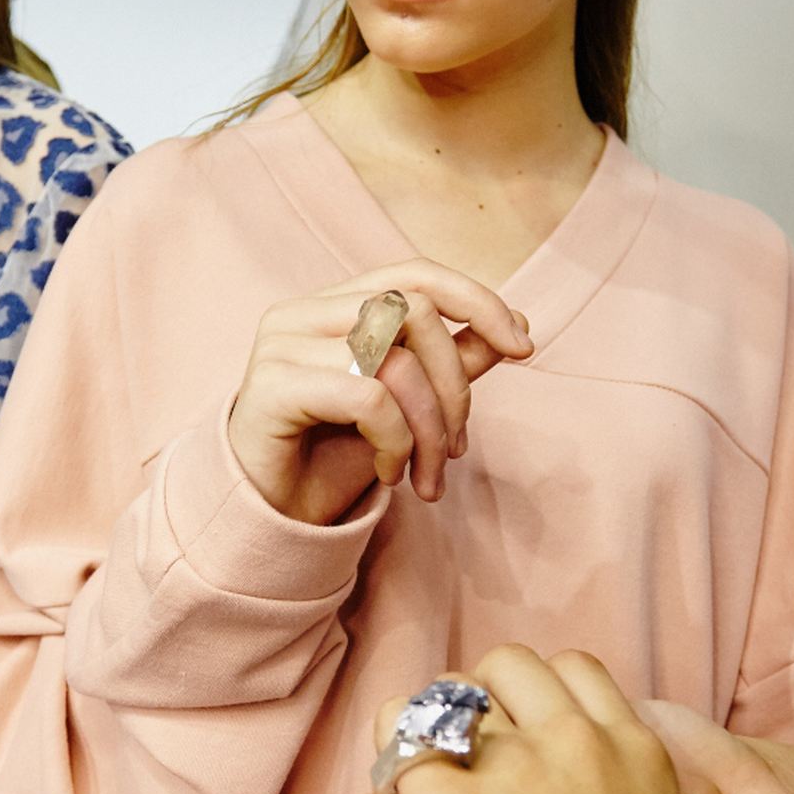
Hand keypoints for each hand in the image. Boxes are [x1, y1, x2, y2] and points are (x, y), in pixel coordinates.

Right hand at [225, 260, 531, 524]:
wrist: (269, 517)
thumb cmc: (331, 460)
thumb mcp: (406, 409)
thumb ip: (449, 364)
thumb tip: (514, 328)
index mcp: (334, 306)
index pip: (415, 275)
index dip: (477, 301)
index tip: (524, 348)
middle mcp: (302, 312)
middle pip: (415, 314)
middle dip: (455, 389)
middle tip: (454, 451)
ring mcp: (280, 345)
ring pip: (394, 358)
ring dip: (428, 428)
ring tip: (424, 475)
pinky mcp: (269, 386)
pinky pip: (367, 397)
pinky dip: (395, 440)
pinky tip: (388, 472)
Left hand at [355, 673, 793, 793]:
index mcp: (637, 753)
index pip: (571, 672)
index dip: (531, 702)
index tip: (515, 742)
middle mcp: (574, 742)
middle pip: (505, 668)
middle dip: (473, 705)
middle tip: (459, 762)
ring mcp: (510, 771)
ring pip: (440, 698)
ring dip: (420, 737)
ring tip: (411, 793)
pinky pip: (396, 753)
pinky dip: (385, 785)